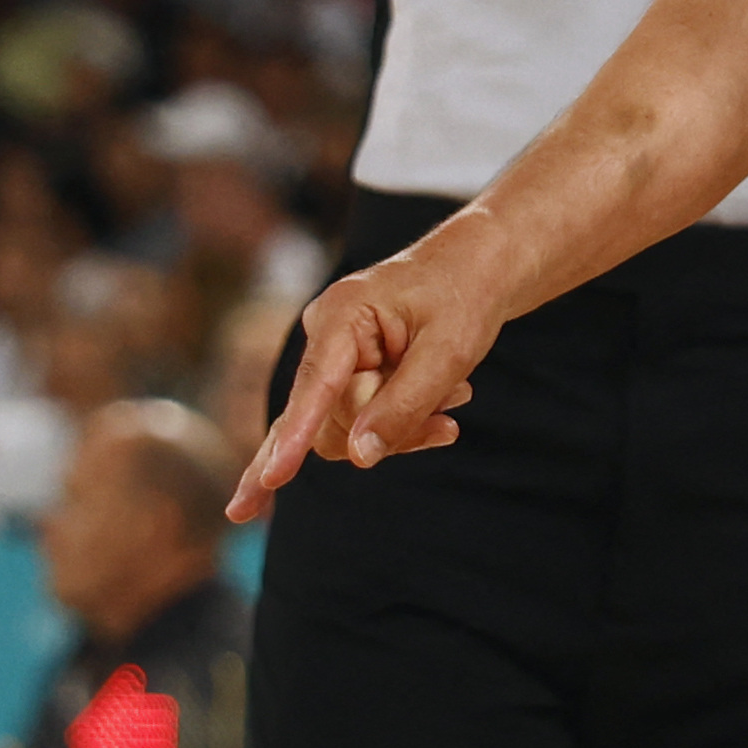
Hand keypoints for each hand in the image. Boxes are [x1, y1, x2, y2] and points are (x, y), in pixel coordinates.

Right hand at [226, 245, 500, 521]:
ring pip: (348, 429)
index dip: (294, 436)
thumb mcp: (448, 352)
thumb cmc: (464, 297)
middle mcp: (325, 334)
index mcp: (342, 313)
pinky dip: (397, 428)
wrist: (477, 268)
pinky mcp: (345, 373)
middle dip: (394, 427)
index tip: (271, 479)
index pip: (314, 386)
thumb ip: (403, 406)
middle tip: (455, 405)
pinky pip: (355, 421)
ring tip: (455, 393)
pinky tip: (440, 424)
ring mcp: (332, 356)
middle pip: (335, 420)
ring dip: (405, 425)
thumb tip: (358, 456)